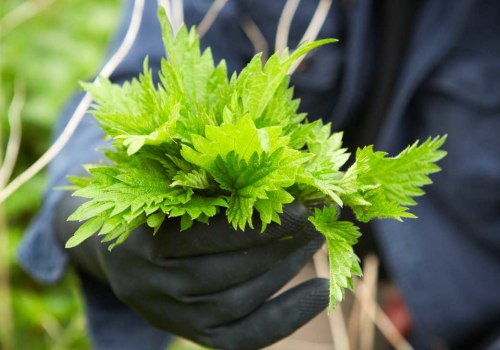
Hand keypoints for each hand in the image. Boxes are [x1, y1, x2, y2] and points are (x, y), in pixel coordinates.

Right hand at [56, 193, 327, 349]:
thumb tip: (272, 173)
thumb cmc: (152, 212)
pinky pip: (244, 337)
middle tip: (316, 223)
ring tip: (314, 243)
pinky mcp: (192, 334)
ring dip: (285, 273)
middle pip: (226, 273)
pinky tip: (321, 293)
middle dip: (279, 247)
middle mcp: (152, 286)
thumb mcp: (164, 191)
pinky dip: (287, 317)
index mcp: (141, 242)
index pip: (208, 237)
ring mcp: (170, 316)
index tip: (301, 207)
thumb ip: (204, 185)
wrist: (121, 258)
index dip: (257, 224)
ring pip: (238, 303)